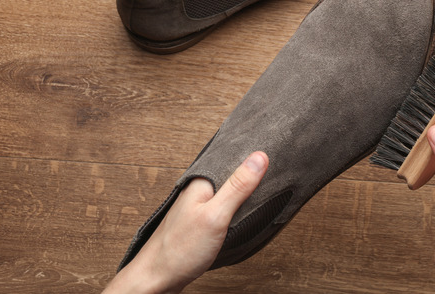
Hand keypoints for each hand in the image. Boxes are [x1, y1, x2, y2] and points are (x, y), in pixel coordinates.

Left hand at [104, 151, 268, 293]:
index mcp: (202, 182)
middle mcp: (199, 191)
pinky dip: (238, 209)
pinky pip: (224, 208)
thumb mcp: (216, 215)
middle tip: (279, 173)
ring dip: (246, 194)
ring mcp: (199, 207)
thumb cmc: (179, 250)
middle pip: (233, 176)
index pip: (234, 159)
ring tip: (267, 189)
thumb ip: (238, 186)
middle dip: (253, 175)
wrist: (155, 279)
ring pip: (229, 193)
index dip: (255, 157)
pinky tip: (246, 212)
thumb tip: (259, 157)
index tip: (279, 154)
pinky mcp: (200, 223)